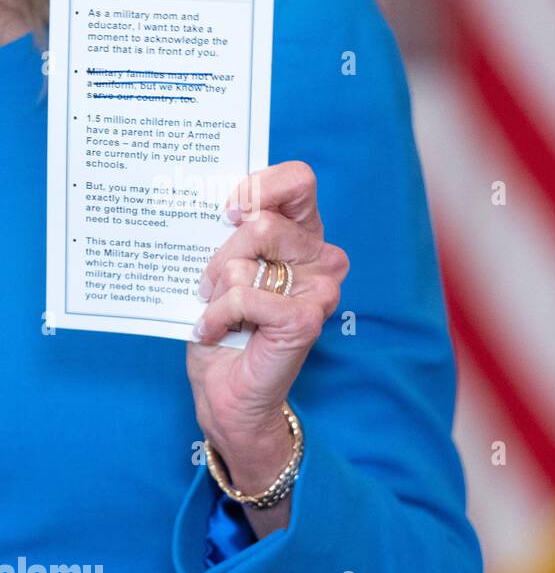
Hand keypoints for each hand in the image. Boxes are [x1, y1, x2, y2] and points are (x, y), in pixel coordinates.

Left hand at [187, 161, 348, 533]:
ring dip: (217, 285)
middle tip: (215, 283)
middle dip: (222, 252)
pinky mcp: (306, 319)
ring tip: (217, 309)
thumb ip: (233, 230)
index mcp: (304, 235)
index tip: (228, 211)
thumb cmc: (225, 326)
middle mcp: (322, 259)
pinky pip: (243, 295)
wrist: (227, 391)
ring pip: (246, 257)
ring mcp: (319, 290)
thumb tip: (224, 203)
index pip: (298, 181)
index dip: (260, 186)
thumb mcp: (223, 263)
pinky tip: (214, 330)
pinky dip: (215, 315)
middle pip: (260, 220)